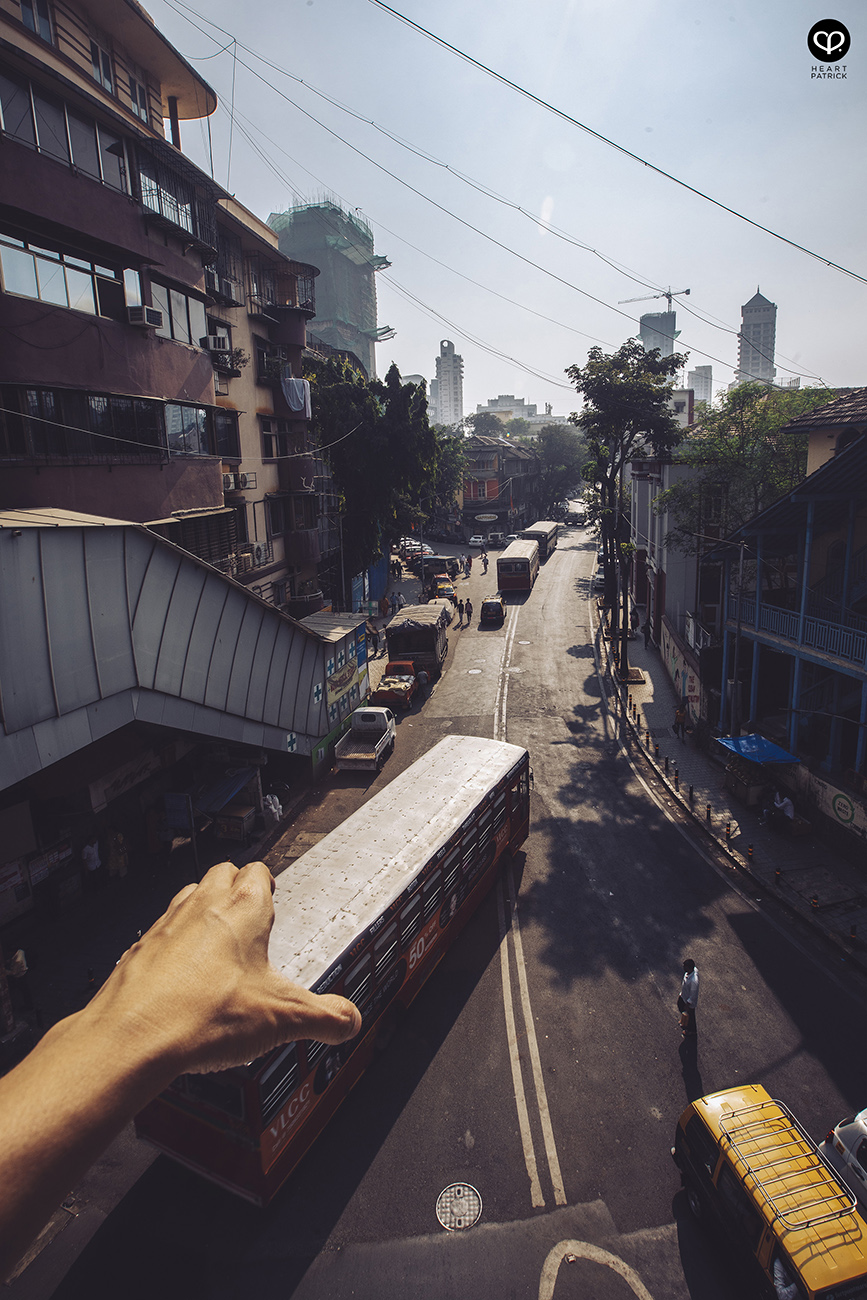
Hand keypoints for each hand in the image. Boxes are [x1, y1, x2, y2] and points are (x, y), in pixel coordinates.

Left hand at [88, 861, 360, 1075]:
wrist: (133, 1037)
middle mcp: (202, 906)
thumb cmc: (202, 1015)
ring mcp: (167, 924)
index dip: (269, 884)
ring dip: (203, 910)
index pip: (259, 872)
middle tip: (250, 915)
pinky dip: (173, 945)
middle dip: (237, 889)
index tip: (275, 898)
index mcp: (243, 909)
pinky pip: (160, 932)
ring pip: (189, 896)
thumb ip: (325, 1017)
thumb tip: (348, 1020)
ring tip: (217, 944)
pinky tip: (182, 978)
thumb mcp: (282, 1019)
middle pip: (222, 873)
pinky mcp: (139, 950)